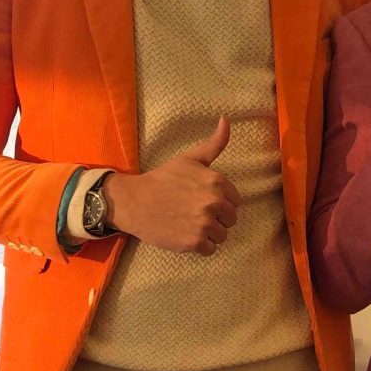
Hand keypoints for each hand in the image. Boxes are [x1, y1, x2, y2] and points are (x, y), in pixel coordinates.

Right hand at [105, 118, 239, 254]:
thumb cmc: (163, 179)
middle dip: (216, 218)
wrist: (134, 202)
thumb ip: (214, 143)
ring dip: (208, 233)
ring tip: (189, 223)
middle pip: (230, 220)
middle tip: (194, 213)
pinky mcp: (194, 242)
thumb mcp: (190, 158)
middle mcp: (214, 202)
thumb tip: (226, 120)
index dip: (220, 202)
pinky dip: (200, 246)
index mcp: (217, 181)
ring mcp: (204, 223)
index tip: (202, 200)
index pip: (235, 201)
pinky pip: (210, 250)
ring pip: (222, 236)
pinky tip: (185, 234)